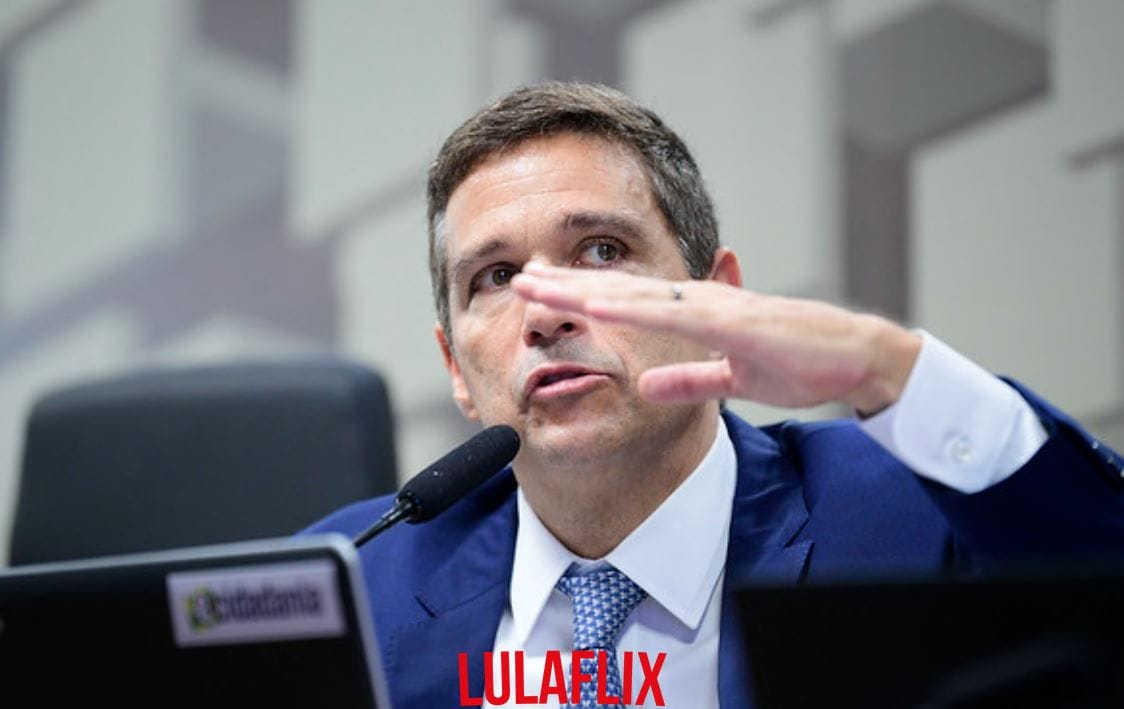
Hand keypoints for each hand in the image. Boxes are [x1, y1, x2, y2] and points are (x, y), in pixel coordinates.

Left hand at [511, 262, 920, 414]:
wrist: (857, 358)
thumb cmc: (800, 363)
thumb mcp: (730, 380)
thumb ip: (689, 379)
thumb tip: (646, 385)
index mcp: (694, 313)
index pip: (625, 301)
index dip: (580, 295)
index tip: (540, 293)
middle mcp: (695, 301)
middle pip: (617, 288)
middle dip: (565, 284)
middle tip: (518, 277)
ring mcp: (711, 306)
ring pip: (634, 294)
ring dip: (581, 288)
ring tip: (538, 283)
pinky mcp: (731, 321)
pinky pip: (671, 314)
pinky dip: (631, 307)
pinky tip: (595, 302)